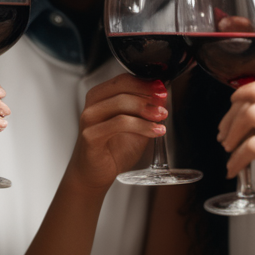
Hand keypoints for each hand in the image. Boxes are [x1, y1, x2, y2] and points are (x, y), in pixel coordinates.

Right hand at [66, 74, 167, 191]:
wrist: (95, 174)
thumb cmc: (112, 149)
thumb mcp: (134, 126)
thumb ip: (144, 112)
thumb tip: (162, 99)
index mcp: (100, 97)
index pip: (123, 80)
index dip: (145, 82)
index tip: (162, 89)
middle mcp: (92, 105)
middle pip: (122, 88)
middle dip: (147, 93)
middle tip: (164, 101)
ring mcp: (89, 119)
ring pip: (121, 104)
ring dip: (146, 109)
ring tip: (162, 117)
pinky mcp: (90, 136)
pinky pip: (119, 124)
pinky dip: (142, 126)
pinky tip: (155, 131)